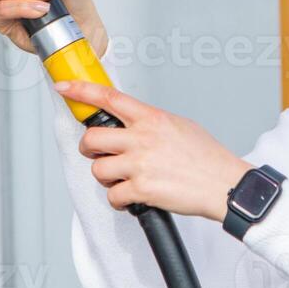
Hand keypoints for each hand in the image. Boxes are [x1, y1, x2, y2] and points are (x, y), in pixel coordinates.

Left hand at [60, 80, 252, 222]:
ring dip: (106, 178)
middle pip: (92, 138)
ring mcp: (140, 164)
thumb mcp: (180, 125)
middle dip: (90, 149)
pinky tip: (132, 198)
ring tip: (123, 180)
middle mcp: (142, 138)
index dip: (81, 91)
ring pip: (98, 169)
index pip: (109, 97)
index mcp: (151, 118)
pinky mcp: (141, 189)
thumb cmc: (207, 158)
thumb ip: (151, 123)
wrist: (224, 184)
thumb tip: (132, 124)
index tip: (64, 87)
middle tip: (100, 154)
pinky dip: (119, 200)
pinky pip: (113, 196)